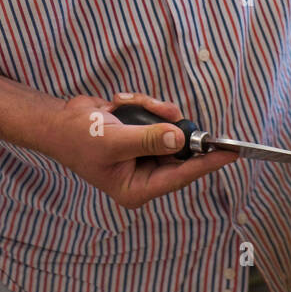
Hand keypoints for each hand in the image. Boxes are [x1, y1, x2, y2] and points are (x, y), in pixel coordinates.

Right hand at [36, 91, 237, 208]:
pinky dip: (143, 104)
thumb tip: (180, 138)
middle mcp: (144, 174)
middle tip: (161, 110)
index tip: (231, 152)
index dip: (207, 163)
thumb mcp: (114, 140)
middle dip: (169, 124)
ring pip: (170, 128)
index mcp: (137, 188)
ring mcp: (145, 153)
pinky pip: (158, 116)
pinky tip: (121, 104)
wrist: (60, 120)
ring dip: (152, 110)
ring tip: (128, 105)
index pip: (181, 176)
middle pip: (178, 149)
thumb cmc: (78, 138)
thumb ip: (149, 139)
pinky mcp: (143, 134)